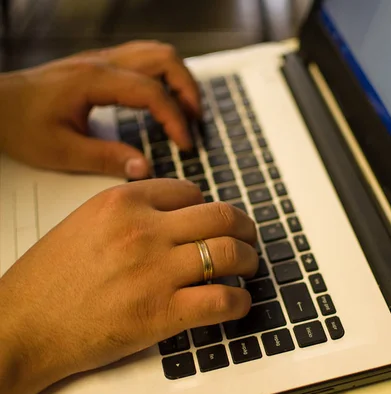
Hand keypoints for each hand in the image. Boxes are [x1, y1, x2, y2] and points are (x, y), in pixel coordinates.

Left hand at [0, 41, 199, 179]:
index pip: (151, 92)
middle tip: (194, 122)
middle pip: (165, 59)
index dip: (175, 119)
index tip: (186, 145)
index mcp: (94, 81)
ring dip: (179, 79)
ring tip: (186, 111)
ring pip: (157, 53)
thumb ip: (106, 159)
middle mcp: (102, 62)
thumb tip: (145, 168)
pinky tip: (164, 100)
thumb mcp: (60, 151)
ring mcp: (103, 59)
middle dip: (188, 90)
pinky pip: (146, 59)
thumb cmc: (20, 124)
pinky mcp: (102, 64)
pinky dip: (165, 76)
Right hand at [0, 179, 257, 393]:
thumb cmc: (48, 280)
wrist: (20, 326)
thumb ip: (131, 212)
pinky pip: (222, 300)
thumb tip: (178, 213)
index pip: (190, 191)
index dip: (209, 207)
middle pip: (222, 216)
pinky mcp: (161, 313)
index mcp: (123, 202)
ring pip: (230, 253)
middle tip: (248, 238)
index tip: (213, 222)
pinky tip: (238, 302)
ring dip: (248, 260)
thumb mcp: (86, 223)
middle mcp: (143, 230)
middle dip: (244, 227)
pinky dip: (240, 301)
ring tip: (247, 268)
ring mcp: (154, 271)